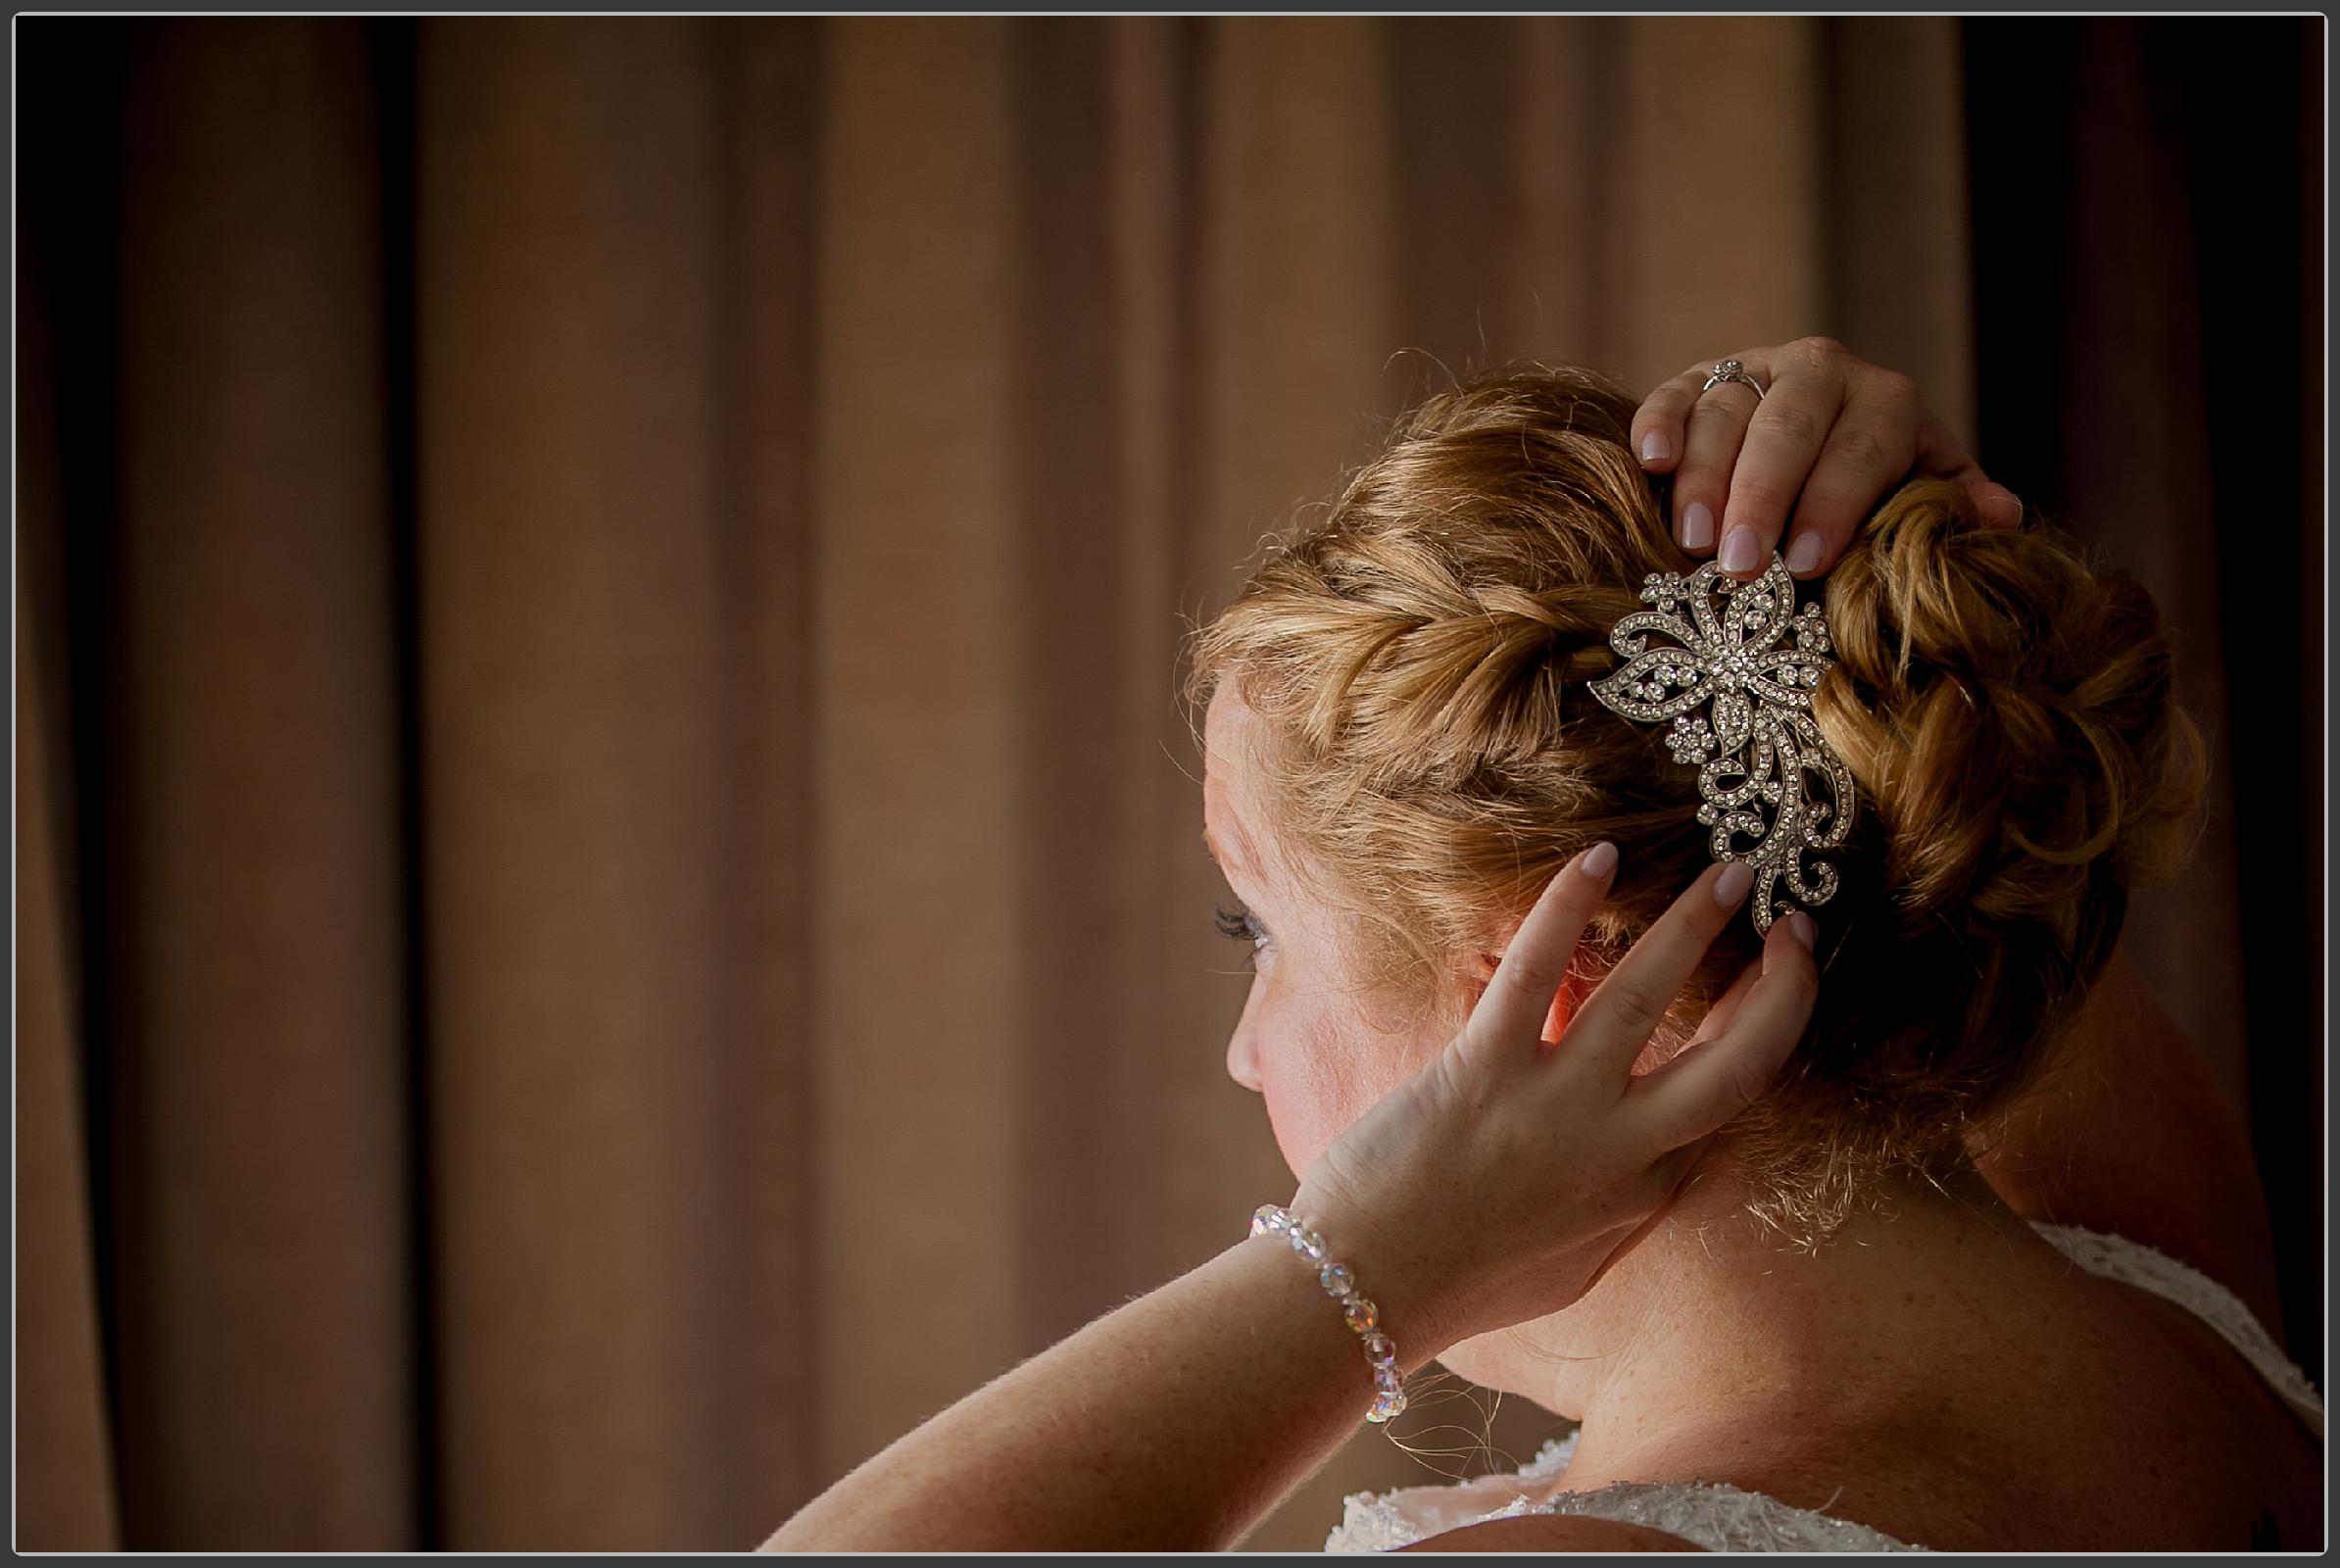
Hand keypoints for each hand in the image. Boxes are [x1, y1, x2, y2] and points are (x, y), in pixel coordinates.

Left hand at [1290, 849, 1819, 1363]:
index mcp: (1643, 1194)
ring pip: (1651, 996)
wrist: (1364, 1293)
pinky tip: (1597, 857)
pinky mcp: (1484, 1071)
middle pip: (1741, 1062)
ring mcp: (1556, 1109)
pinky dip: (1569, 907)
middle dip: (1785, 987)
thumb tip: (1633, 1144)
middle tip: (1795, 924)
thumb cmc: (1455, 1281)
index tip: (1777, 980)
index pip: (1730, 1104)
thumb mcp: (1568, 1259)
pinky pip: (1536, 970)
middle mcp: (1619, 1152)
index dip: (1764, 1032)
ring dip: (1696, 924)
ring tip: (1729, 871)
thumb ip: (1613, 1200)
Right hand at [1629, 336, 2023, 581]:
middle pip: (1787, 426)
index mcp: (1886, 399)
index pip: (1859, 448)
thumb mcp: (1922, 490)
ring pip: (1725, 412)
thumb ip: (1952, 504)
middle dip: (1761, 497)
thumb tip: (2000, 518)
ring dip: (1704, 479)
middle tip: (1739, 566)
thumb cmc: (1877, 487)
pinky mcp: (1700, 376)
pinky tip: (1649, 465)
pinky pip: (1675, 392)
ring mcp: (1756, 367)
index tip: (1805, 564)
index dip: (1832, 505)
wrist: (1828, 434)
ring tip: (1692, 543)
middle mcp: (1822, 369)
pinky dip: (1658, 423)